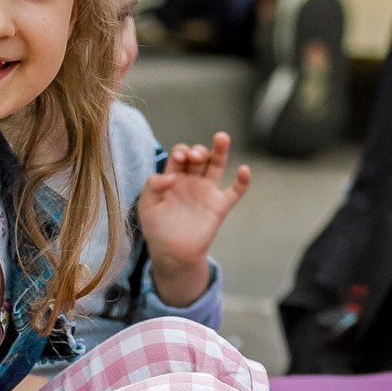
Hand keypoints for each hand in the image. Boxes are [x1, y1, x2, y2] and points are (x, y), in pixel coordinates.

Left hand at [138, 133, 251, 304]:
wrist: (172, 253)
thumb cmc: (157, 229)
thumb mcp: (147, 205)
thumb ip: (153, 186)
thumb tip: (171, 176)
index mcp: (174, 178)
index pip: (180, 155)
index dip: (181, 152)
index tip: (179, 159)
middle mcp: (192, 181)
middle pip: (199, 156)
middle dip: (198, 151)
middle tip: (194, 158)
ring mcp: (207, 192)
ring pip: (217, 166)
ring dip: (220, 151)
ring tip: (222, 137)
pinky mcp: (220, 206)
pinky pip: (235, 191)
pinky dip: (243, 181)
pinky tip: (244, 170)